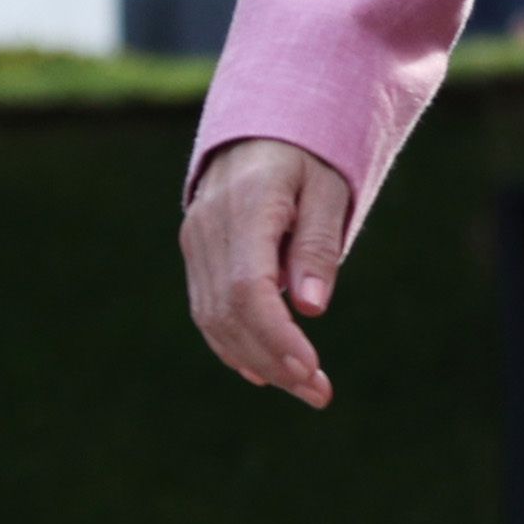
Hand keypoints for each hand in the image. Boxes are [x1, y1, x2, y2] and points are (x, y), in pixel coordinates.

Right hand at [181, 138, 353, 407]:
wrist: (258, 130)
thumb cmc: (305, 160)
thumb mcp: (329, 191)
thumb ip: (319, 245)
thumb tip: (311, 306)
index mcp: (245, 207)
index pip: (249, 287)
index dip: (276, 335)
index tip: (310, 369)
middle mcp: (207, 228)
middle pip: (228, 312)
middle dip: (273, 359)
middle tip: (318, 393)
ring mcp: (194, 243)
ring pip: (212, 318)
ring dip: (256, 360)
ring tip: (303, 387)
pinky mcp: (195, 255)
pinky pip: (206, 311)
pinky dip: (233, 345)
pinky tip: (265, 370)